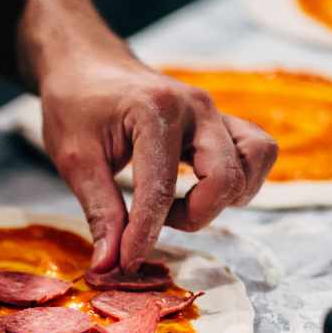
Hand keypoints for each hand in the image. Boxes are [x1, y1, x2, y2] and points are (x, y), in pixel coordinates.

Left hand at [40, 61, 277, 272]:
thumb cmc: (76, 106)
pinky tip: (199, 190)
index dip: (144, 234)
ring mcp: (215, 111)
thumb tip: (109, 266)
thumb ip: (100, 213)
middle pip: (225, 178)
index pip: (160, 188)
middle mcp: (196, 108)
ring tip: (180, 203)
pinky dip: (239, 179)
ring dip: (225, 197)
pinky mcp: (222, 121)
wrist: (87, 67)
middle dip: (193, 217)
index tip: (125, 263)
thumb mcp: (74, 160)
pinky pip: (257, 151)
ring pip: (255, 160)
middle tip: (152, 222)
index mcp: (154, 111)